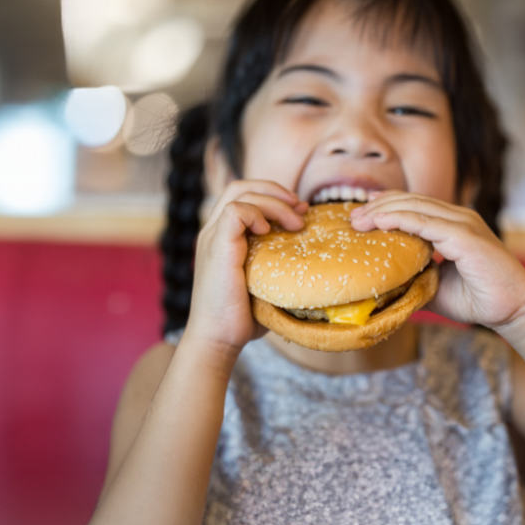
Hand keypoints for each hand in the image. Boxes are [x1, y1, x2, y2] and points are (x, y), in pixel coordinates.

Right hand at [182, 180, 307, 351]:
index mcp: (223, 237)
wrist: (218, 338)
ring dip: (273, 201)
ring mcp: (212, 237)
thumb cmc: (242, 318)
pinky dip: (256, 213)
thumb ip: (278, 264)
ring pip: (240, 192)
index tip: (299, 212)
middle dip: (275, 190)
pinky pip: (234, 210)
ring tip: (294, 222)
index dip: (273, 196)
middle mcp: (214, 232)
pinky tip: (269, 232)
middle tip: (300, 208)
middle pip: (241, 186)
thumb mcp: (265, 283)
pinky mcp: (216, 246)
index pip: (244, 196)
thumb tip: (312, 257)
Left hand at [349, 192, 524, 333]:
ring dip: (382, 211)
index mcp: (452, 225)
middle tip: (350, 217)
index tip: (358, 217)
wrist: (512, 310)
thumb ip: (413, 278)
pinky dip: (399, 219)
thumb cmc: (478, 299)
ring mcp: (463, 223)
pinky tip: (379, 222)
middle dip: (377, 206)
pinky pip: (425, 222)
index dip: (384, 207)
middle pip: (409, 201)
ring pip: (414, 206)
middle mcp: (458, 218)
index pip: (413, 206)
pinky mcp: (465, 235)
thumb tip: (383, 285)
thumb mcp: (435, 287)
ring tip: (357, 219)